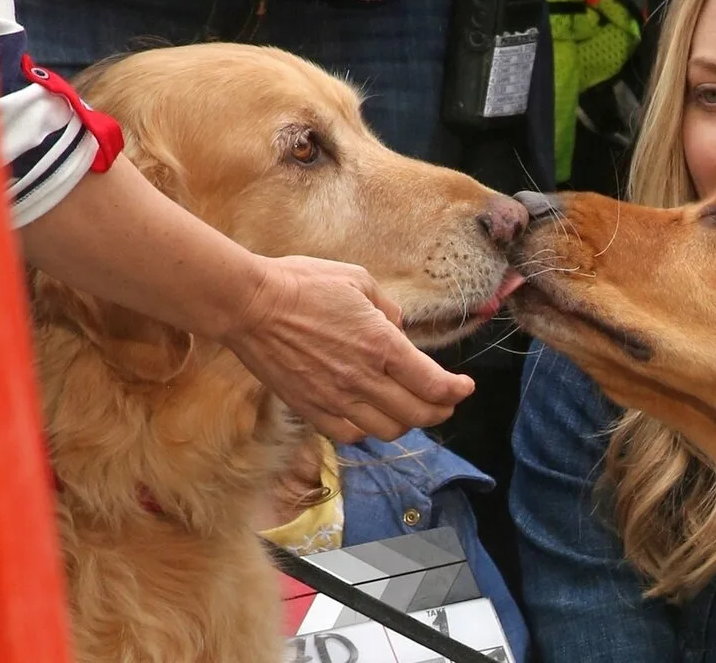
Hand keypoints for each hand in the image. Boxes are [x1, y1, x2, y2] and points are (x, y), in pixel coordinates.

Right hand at [221, 255, 474, 442]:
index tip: (465, 387)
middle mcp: (363, 378)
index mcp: (381, 344)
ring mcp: (336, 398)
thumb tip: (399, 329)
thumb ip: (388, 310)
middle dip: (440, 410)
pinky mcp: (311, 409)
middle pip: (417, 414)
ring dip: (406, 422)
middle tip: (446, 401)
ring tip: (410, 408)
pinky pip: (351, 434)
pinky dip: (369, 430)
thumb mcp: (359, 281)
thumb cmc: (303, 284)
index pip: (433, 384)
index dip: (456, 391)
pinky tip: (371, 416)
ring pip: (388, 430)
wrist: (250, 305)